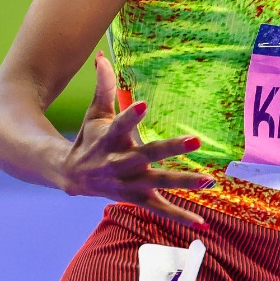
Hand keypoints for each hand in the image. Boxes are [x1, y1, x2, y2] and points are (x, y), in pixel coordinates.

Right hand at [58, 51, 214, 226]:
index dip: (129, 116)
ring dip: (183, 182)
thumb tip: (102, 56)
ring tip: (208, 180)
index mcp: (108, 140)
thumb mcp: (94, 113)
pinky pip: (160, 210)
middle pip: (147, 156)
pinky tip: (202, 224)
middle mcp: (119, 164)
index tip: (141, 104)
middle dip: (170, 149)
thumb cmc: (88, 138)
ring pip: (158, 184)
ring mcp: (129, 184)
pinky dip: (180, 217)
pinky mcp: (137, 199)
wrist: (71, 176)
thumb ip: (103, 87)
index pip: (119, 126)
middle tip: (195, 140)